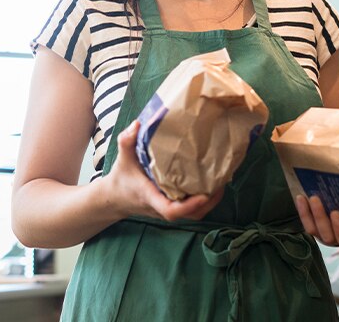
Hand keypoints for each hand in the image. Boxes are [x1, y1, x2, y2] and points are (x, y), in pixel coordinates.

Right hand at [105, 120, 224, 221]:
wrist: (115, 198)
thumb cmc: (122, 177)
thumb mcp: (122, 157)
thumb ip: (127, 141)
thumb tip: (137, 124)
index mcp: (151, 197)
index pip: (171, 210)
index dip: (189, 205)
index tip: (204, 194)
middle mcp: (162, 207)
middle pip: (191, 215)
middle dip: (209, 202)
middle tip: (222, 181)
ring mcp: (169, 209)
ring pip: (195, 214)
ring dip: (211, 201)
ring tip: (221, 180)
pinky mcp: (173, 206)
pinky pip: (192, 210)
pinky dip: (205, 200)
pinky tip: (212, 183)